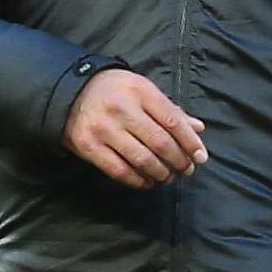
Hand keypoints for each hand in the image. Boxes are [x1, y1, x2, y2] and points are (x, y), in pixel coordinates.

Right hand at [63, 69, 207, 188]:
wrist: (70, 91)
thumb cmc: (115, 90)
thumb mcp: (143, 90)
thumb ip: (170, 110)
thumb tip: (198, 128)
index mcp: (140, 91)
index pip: (173, 120)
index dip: (190, 142)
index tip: (201, 157)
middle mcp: (122, 109)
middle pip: (160, 142)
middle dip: (178, 161)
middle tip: (186, 170)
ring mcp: (104, 129)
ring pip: (142, 159)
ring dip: (160, 173)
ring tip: (168, 177)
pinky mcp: (89, 147)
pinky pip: (119, 171)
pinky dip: (137, 180)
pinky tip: (147, 182)